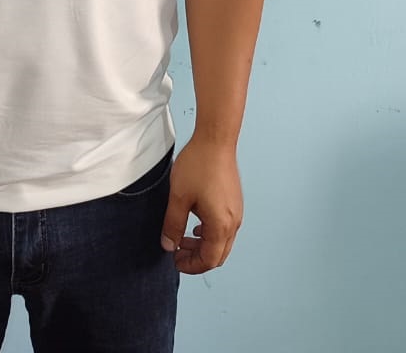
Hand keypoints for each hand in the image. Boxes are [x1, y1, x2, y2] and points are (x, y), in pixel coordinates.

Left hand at [159, 135, 242, 273]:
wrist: (215, 140)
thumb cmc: (199, 165)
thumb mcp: (179, 197)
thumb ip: (172, 224)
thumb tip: (169, 245)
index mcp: (221, 225)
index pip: (209, 260)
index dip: (191, 265)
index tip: (175, 260)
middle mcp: (233, 222)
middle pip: (218, 254)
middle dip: (197, 258)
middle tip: (177, 252)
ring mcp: (236, 211)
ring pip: (222, 242)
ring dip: (203, 245)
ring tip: (183, 237)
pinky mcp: (234, 202)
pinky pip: (224, 227)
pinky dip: (210, 233)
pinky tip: (195, 224)